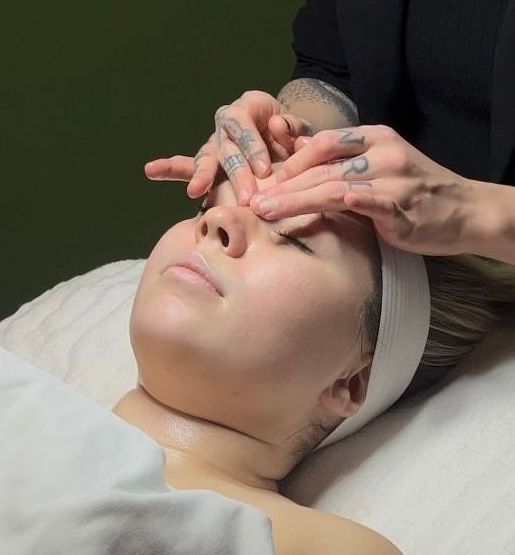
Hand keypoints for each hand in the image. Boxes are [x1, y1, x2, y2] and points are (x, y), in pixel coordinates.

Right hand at [144, 90, 310, 204]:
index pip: (244, 125)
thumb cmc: (292, 134)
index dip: (252, 146)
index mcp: (248, 107)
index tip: (263, 169)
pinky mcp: (209, 161)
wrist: (286, 138)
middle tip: (247, 197)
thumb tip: (277, 126)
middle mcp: (227, 124)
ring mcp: (215, 142)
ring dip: (203, 176)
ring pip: (207, 158)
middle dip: (236, 173)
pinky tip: (150, 170)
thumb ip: (293, 129)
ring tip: (195, 191)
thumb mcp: (299, 128)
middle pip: (227, 148)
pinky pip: (185, 164)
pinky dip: (169, 169)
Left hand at [249, 124, 482, 255]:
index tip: (267, 182)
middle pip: (322, 166)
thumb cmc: (416, 190)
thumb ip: (344, 161)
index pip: (323, 143)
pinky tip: (325, 205)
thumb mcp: (381, 165)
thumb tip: (303, 155)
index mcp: (374, 138)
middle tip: (253, 201)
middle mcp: (382, 152)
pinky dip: (349, 202)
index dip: (292, 163)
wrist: (464, 209)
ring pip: (335, 185)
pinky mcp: (402, 205)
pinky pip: (369, 201)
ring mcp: (393, 178)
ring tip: (267, 211)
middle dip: (283, 186)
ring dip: (297, 199)